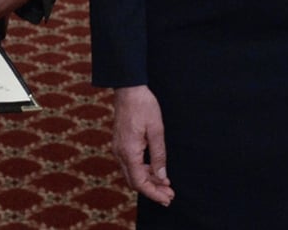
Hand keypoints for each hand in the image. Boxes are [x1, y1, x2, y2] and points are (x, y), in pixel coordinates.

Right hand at [112, 85, 174, 205]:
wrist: (128, 89)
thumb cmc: (144, 106)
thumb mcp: (157, 130)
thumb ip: (159, 155)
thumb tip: (162, 177)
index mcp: (129, 152)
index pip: (140, 182)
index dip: (154, 193)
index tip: (167, 199)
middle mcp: (120, 153)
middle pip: (134, 181)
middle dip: (152, 191)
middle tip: (169, 196)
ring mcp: (118, 148)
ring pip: (132, 174)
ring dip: (148, 182)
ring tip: (165, 186)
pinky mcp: (120, 144)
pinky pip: (130, 164)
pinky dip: (142, 171)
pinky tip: (155, 171)